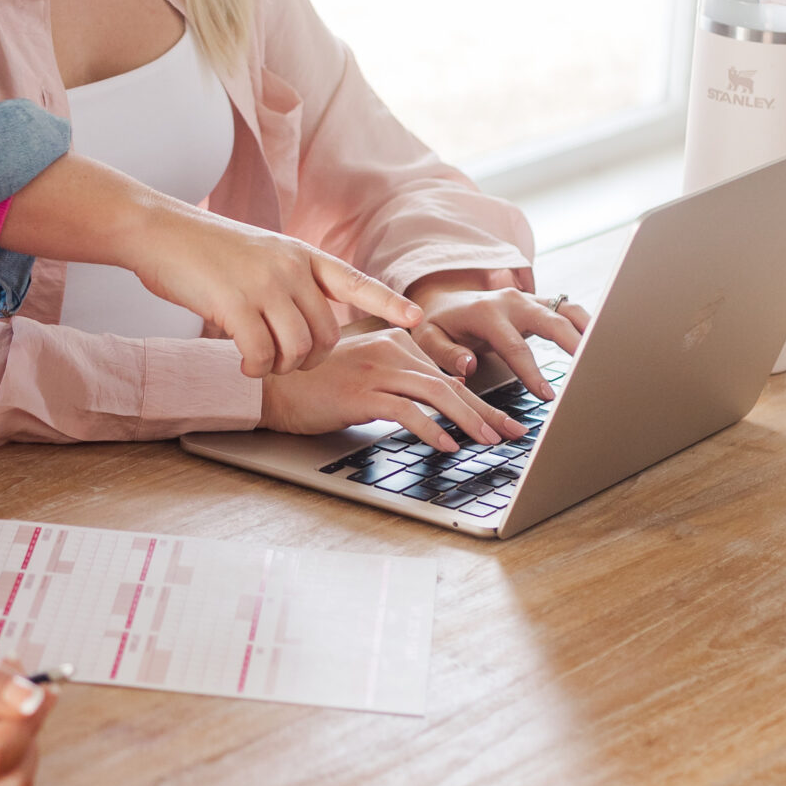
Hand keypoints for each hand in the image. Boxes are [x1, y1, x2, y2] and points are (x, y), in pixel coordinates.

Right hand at [132, 204, 422, 377]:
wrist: (158, 230)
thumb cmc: (203, 248)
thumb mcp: (260, 253)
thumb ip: (289, 279)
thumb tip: (306, 320)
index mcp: (300, 254)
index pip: (355, 281)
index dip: (388, 302)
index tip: (415, 319)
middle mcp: (290, 267)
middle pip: (327, 332)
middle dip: (310, 359)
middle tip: (286, 363)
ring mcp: (264, 284)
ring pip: (297, 347)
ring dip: (282, 367)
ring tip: (262, 364)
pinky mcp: (235, 303)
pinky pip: (262, 354)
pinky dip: (256, 368)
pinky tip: (244, 366)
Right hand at [261, 330, 530, 452]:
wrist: (272, 386)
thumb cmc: (317, 386)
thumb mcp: (367, 376)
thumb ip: (400, 383)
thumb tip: (440, 409)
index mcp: (395, 340)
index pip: (447, 373)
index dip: (480, 400)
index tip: (503, 421)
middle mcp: (389, 348)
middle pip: (449, 382)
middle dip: (486, 410)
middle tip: (514, 432)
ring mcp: (375, 369)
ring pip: (435, 393)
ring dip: (468, 419)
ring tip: (490, 441)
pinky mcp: (360, 391)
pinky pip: (405, 411)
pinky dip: (430, 429)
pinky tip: (445, 446)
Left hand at [407, 280, 588, 401]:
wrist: (443, 299)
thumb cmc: (437, 324)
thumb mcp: (428, 339)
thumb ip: (446, 354)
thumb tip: (469, 366)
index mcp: (486, 313)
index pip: (515, 346)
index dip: (532, 372)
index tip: (548, 395)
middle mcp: (512, 301)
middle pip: (551, 321)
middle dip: (573, 346)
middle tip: (591, 371)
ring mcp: (529, 299)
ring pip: (567, 309)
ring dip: (589, 329)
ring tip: (607, 353)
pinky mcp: (540, 303)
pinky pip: (569, 309)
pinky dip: (589, 323)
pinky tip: (604, 342)